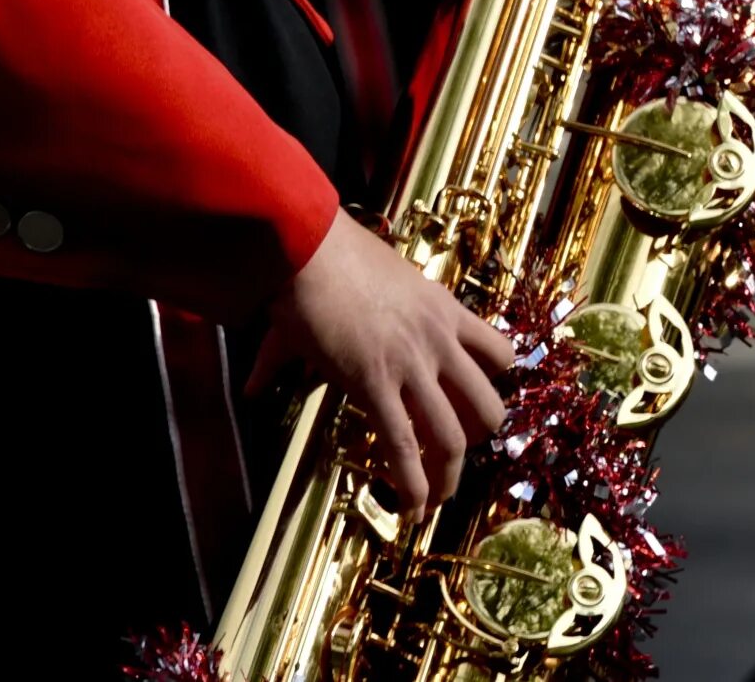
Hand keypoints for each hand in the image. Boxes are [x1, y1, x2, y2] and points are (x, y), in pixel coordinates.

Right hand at [249, 209, 513, 520]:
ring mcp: (413, 364)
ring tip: (436, 499)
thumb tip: (255, 386)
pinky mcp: (376, 382)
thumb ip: (342, 330)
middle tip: (455, 455)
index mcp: (445, 310)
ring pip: (453, 435)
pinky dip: (413, 483)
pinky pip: (404, 443)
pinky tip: (412, 507)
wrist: (310, 246)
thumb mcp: (348, 294)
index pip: (499, 353)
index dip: (496, 385)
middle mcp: (440, 340)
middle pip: (487, 404)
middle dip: (477, 439)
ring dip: (449, 475)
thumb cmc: (328, 258)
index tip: (479, 405)